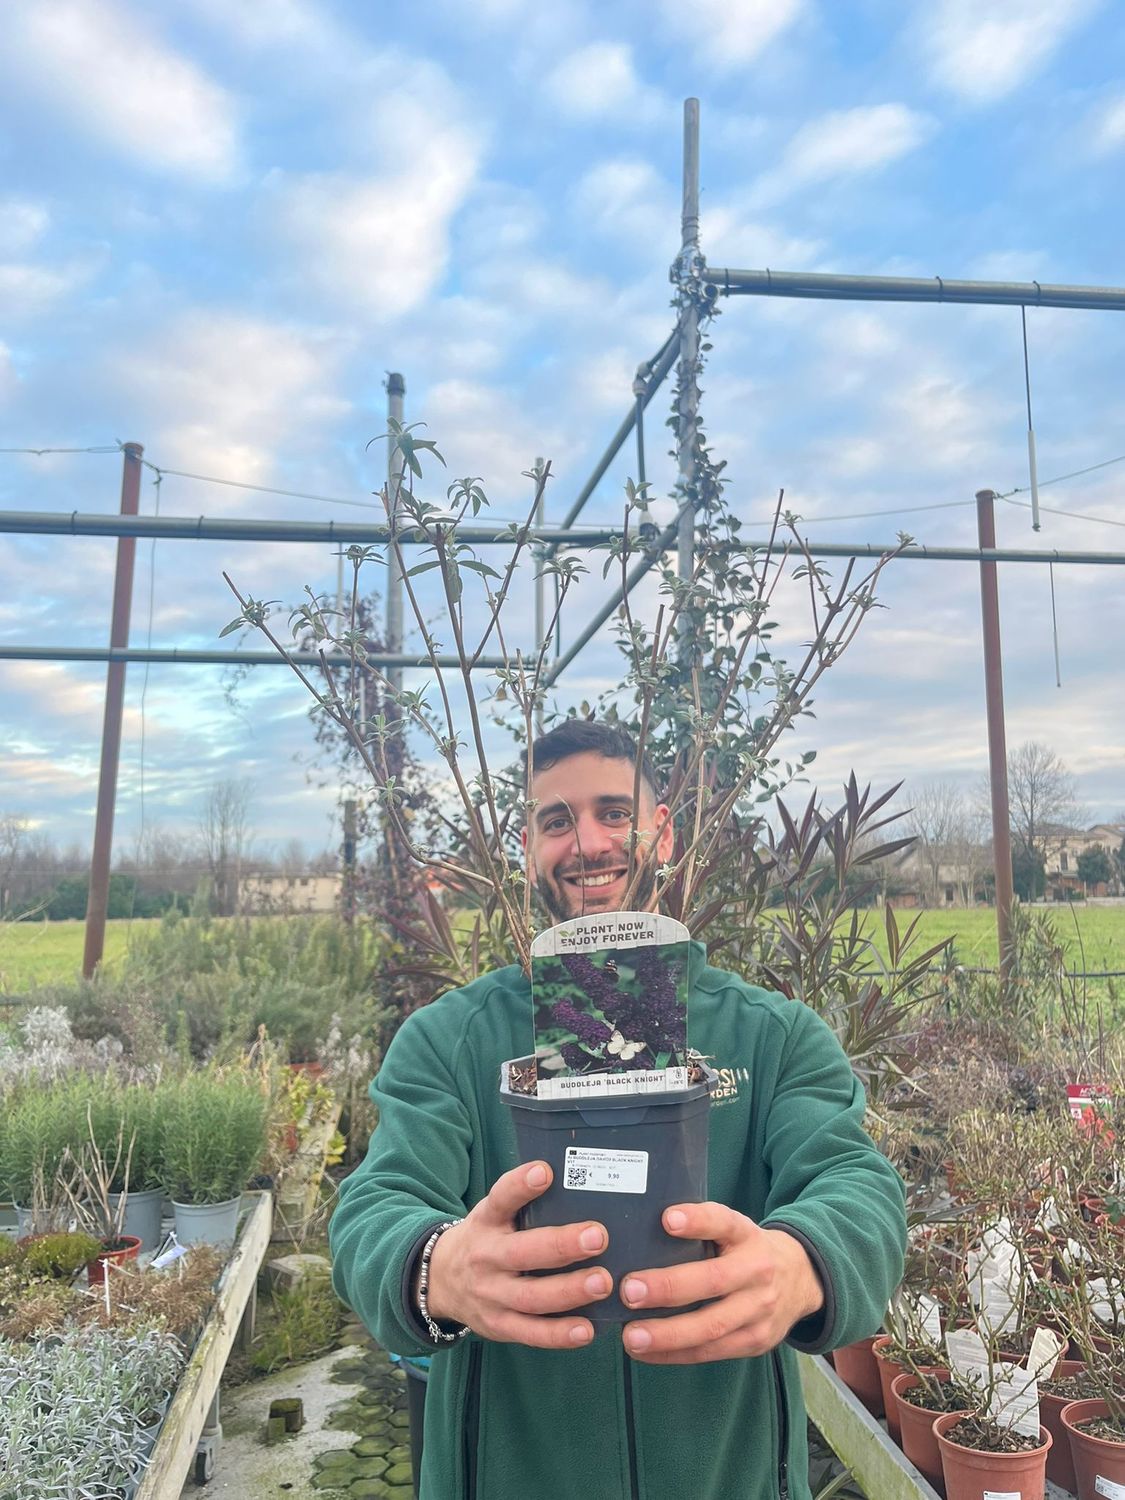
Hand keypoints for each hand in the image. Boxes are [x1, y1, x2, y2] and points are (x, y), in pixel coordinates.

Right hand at [425, 1160, 611, 1348]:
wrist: (441, 1279)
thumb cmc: (486, 1238)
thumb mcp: (494, 1214)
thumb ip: (525, 1204)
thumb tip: (580, 1184)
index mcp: (486, 1221)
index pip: (500, 1198)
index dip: (520, 1185)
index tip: (545, 1171)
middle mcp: (485, 1257)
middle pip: (522, 1252)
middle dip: (561, 1245)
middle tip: (598, 1237)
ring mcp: (490, 1295)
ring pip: (530, 1297)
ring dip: (568, 1291)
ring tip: (602, 1282)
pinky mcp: (498, 1325)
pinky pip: (530, 1333)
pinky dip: (558, 1334)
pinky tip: (587, 1330)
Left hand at [619, 1204, 823, 1364]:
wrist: (803, 1279)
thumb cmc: (746, 1250)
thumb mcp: (734, 1229)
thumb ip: (701, 1229)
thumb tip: (638, 1231)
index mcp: (747, 1235)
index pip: (724, 1222)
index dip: (697, 1220)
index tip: (666, 1219)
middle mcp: (757, 1270)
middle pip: (714, 1280)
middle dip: (669, 1287)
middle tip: (630, 1291)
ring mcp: (760, 1310)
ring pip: (712, 1326)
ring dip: (668, 1334)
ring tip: (632, 1336)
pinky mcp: (755, 1342)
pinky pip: (711, 1351)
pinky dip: (675, 1354)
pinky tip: (645, 1352)